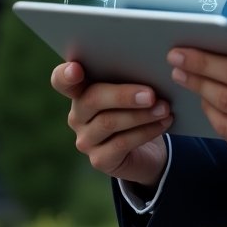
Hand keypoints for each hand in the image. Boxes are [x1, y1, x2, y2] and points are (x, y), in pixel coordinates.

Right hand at [50, 61, 172, 189]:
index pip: (61, 80)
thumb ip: (133, 76)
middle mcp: (78, 114)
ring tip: (165, 108)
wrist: (149, 148)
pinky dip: (146, 131)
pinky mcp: (99, 159)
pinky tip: (164, 122)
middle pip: (92, 99)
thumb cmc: (140, 106)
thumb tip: (151, 66)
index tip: (76, 69)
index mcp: (81, 90)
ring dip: (141, 114)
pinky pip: (121, 143)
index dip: (65, 74)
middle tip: (151, 94)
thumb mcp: (136, 88)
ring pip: (109, 122)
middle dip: (123, 95)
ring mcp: (86, 139)